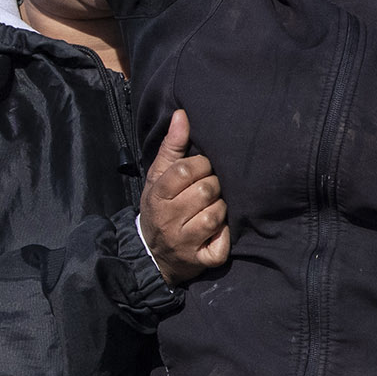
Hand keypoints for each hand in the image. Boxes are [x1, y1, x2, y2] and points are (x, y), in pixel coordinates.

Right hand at [141, 110, 228, 282]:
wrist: (152, 255)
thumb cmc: (160, 207)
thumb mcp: (158, 177)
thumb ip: (172, 146)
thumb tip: (182, 114)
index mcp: (158, 194)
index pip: (186, 170)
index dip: (201, 166)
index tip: (201, 170)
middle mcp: (168, 219)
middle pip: (206, 191)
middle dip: (213, 188)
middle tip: (207, 192)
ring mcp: (183, 242)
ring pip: (216, 215)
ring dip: (220, 211)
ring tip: (210, 211)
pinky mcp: (199, 261)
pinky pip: (222, 244)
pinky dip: (223, 237)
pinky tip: (215, 234)